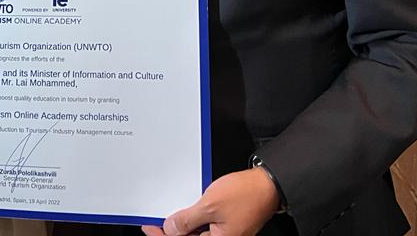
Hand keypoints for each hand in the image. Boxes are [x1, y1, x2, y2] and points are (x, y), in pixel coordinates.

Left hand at [142, 169, 279, 235]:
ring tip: (170, 214)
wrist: (267, 184)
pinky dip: (195, 219)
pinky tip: (188, 209)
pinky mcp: (229, 225)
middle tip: (155, 220)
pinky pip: (206, 226)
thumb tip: (170, 229)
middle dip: (172, 231)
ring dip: (183, 225)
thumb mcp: (210, 205)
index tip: (149, 227)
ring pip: (198, 233)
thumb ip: (187, 220)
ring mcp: (226, 234)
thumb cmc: (246, 194)